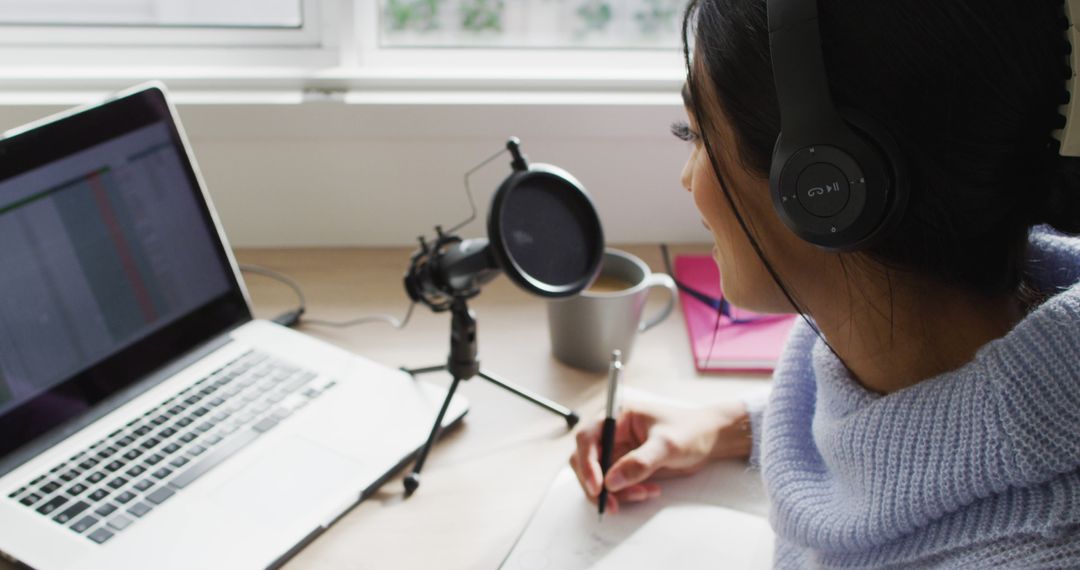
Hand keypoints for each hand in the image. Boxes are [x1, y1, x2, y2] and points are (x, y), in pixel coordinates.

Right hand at [568, 396, 750, 513]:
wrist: (710, 438)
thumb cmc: (690, 431)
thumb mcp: (667, 445)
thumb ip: (639, 462)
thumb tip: (611, 481)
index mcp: (617, 416)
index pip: (587, 438)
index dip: (587, 463)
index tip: (598, 487)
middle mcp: (612, 432)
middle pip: (586, 460)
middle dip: (597, 484)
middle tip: (612, 504)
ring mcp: (618, 450)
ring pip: (599, 477)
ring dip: (614, 492)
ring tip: (643, 494)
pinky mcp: (626, 465)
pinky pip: (615, 484)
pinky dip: (626, 493)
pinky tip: (649, 491)